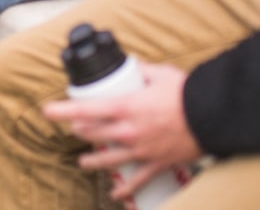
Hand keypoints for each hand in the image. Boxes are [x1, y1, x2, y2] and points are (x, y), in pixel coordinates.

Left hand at [43, 63, 202, 201]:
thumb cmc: (185, 92)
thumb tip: (131, 65)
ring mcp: (140, 151)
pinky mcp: (155, 164)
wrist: (212, 116)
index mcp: (125, 107)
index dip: (62, 111)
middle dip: (79, 130)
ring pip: (108, 160)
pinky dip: (125, 190)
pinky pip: (136, 181)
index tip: (47, 111)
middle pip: (93, 134)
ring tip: (83, 162)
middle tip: (72, 126)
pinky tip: (116, 194)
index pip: (85, 110)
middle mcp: (128, 132)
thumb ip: (140, 70)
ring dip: (93, 161)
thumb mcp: (159, 73)